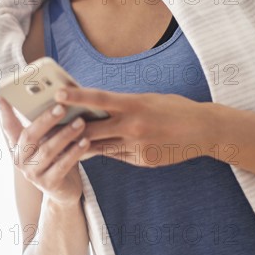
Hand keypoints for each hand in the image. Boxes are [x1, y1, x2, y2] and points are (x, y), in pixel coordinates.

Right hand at [0, 94, 90, 205]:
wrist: (65, 190)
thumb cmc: (57, 157)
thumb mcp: (48, 140)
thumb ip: (47, 125)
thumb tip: (59, 97)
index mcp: (17, 145)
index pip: (8, 125)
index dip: (3, 110)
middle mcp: (20, 159)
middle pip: (29, 136)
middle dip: (46, 120)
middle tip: (61, 107)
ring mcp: (32, 173)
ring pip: (48, 150)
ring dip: (65, 134)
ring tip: (80, 122)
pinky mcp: (48, 184)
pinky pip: (62, 165)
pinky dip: (74, 152)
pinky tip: (85, 141)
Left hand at [54, 87, 216, 167]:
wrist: (203, 130)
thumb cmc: (174, 107)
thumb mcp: (146, 99)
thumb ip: (122, 105)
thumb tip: (98, 108)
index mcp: (134, 104)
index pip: (99, 99)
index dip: (77, 96)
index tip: (58, 93)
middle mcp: (133, 126)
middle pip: (92, 130)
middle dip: (70, 130)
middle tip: (51, 126)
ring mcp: (137, 146)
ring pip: (101, 147)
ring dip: (83, 144)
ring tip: (64, 140)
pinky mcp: (142, 160)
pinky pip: (116, 155)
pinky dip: (105, 150)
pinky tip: (96, 148)